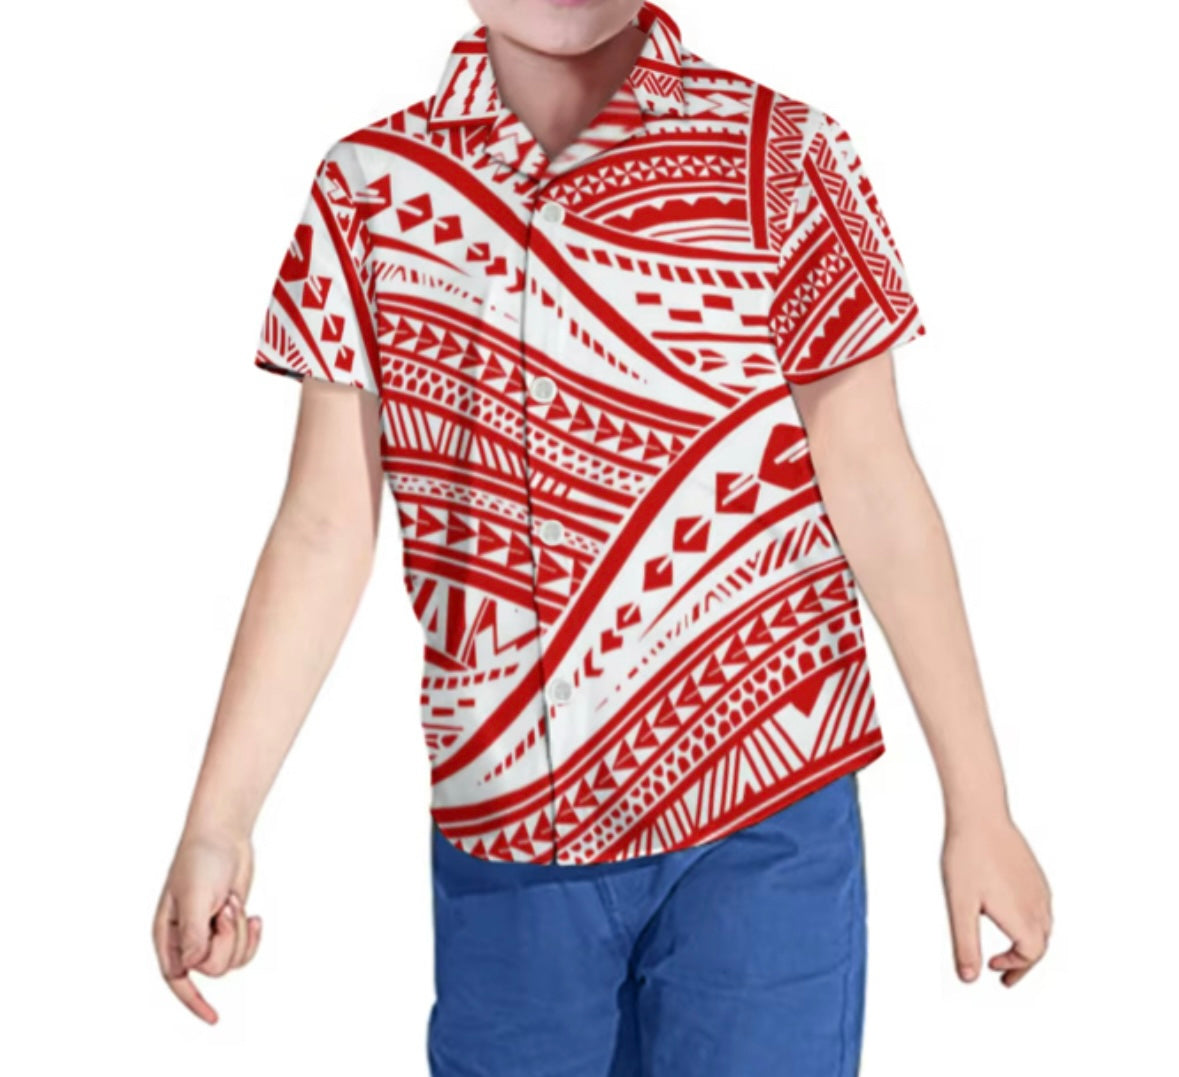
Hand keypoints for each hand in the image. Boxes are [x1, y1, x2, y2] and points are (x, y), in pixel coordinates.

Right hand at [152, 831, 262, 1022]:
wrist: (223, 835)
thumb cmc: (202, 860)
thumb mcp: (196, 895)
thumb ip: (193, 933)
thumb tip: (192, 966)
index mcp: (167, 935)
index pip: (177, 977)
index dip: (193, 1000)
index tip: (214, 1017)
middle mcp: (186, 939)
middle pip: (213, 967)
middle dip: (228, 939)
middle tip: (227, 907)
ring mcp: (209, 934)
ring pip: (231, 960)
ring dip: (239, 933)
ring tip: (233, 902)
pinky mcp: (228, 927)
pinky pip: (244, 950)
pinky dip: (252, 935)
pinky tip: (254, 915)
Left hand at [941, 812, 1051, 986]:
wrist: (980, 815)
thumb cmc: (968, 856)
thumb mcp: (960, 906)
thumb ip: (965, 944)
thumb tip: (968, 977)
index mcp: (1023, 917)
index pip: (1029, 955)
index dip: (1014, 967)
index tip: (993, 969)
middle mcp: (1038, 905)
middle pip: (1040, 945)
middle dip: (1022, 962)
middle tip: (1004, 972)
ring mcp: (1039, 887)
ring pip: (1042, 926)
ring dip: (1028, 942)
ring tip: (1009, 947)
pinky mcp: (1034, 873)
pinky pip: (1040, 906)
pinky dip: (1030, 922)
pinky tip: (1013, 916)